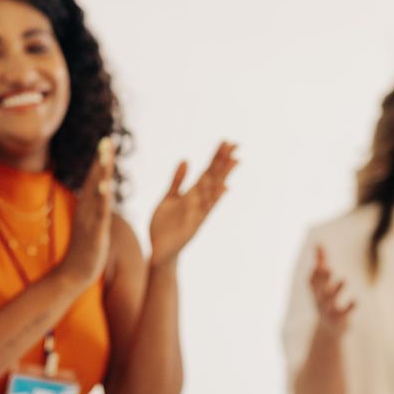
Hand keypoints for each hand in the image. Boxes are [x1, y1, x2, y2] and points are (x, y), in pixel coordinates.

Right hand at [57, 137, 115, 288]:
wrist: (73, 275)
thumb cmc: (85, 250)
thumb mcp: (90, 224)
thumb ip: (94, 209)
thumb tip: (99, 195)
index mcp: (86, 208)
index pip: (94, 179)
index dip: (100, 161)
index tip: (107, 141)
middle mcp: (86, 210)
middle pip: (94, 180)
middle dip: (101, 160)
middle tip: (107, 140)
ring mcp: (89, 221)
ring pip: (96, 194)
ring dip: (101, 174)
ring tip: (107, 156)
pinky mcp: (94, 234)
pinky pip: (99, 215)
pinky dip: (102, 200)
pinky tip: (106, 187)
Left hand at [148, 141, 237, 265]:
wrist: (159, 251)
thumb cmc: (164, 226)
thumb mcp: (169, 199)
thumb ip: (177, 181)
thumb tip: (186, 159)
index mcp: (192, 194)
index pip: (207, 171)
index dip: (216, 157)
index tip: (226, 142)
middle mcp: (198, 201)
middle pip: (213, 177)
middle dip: (223, 161)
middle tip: (235, 144)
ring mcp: (198, 212)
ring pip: (213, 190)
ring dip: (223, 175)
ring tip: (234, 160)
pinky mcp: (194, 224)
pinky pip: (206, 208)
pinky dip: (215, 198)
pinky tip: (224, 187)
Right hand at [310, 245, 354, 337]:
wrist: (328, 330)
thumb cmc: (326, 299)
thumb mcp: (322, 282)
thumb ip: (321, 262)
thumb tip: (318, 242)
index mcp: (315, 291)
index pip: (312, 281)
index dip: (315, 273)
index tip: (320, 263)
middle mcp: (320, 300)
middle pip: (320, 289)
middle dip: (324, 280)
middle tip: (328, 268)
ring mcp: (329, 311)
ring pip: (331, 300)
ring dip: (336, 289)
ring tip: (344, 279)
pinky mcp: (340, 320)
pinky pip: (344, 313)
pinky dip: (349, 307)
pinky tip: (356, 300)